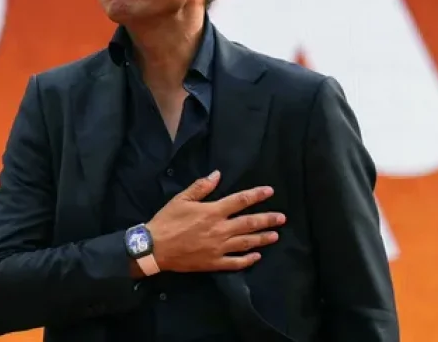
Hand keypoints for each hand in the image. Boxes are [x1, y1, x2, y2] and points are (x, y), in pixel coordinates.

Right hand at [145, 170, 285, 272]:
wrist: (155, 248)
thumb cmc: (167, 220)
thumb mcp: (181, 199)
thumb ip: (201, 187)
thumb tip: (217, 174)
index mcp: (213, 212)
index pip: (240, 201)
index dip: (256, 195)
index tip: (270, 191)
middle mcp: (220, 229)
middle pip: (249, 223)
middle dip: (267, 219)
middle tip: (282, 218)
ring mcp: (219, 248)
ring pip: (246, 243)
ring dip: (262, 239)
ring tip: (275, 236)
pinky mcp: (214, 262)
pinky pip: (235, 262)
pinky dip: (248, 260)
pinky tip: (256, 256)